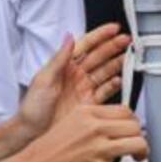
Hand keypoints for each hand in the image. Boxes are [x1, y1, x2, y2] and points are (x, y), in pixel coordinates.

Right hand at [14, 101, 146, 161]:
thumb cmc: (45, 152)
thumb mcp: (67, 124)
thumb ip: (90, 122)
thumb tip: (112, 125)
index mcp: (86, 113)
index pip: (125, 110)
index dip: (132, 121)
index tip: (131, 130)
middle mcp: (94, 128)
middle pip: (135, 126)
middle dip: (139, 137)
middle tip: (136, 147)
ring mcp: (98, 150)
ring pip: (139, 144)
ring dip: (142, 153)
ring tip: (138, 159)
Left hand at [16, 24, 129, 139]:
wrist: (32, 133)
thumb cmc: (32, 107)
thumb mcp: (43, 79)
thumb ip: (59, 59)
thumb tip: (69, 38)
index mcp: (63, 66)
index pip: (85, 45)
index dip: (100, 36)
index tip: (113, 28)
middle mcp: (75, 75)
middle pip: (98, 56)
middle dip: (113, 46)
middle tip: (126, 40)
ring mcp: (83, 89)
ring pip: (104, 71)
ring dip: (117, 63)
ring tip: (128, 56)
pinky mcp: (89, 104)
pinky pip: (105, 92)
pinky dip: (114, 85)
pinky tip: (119, 79)